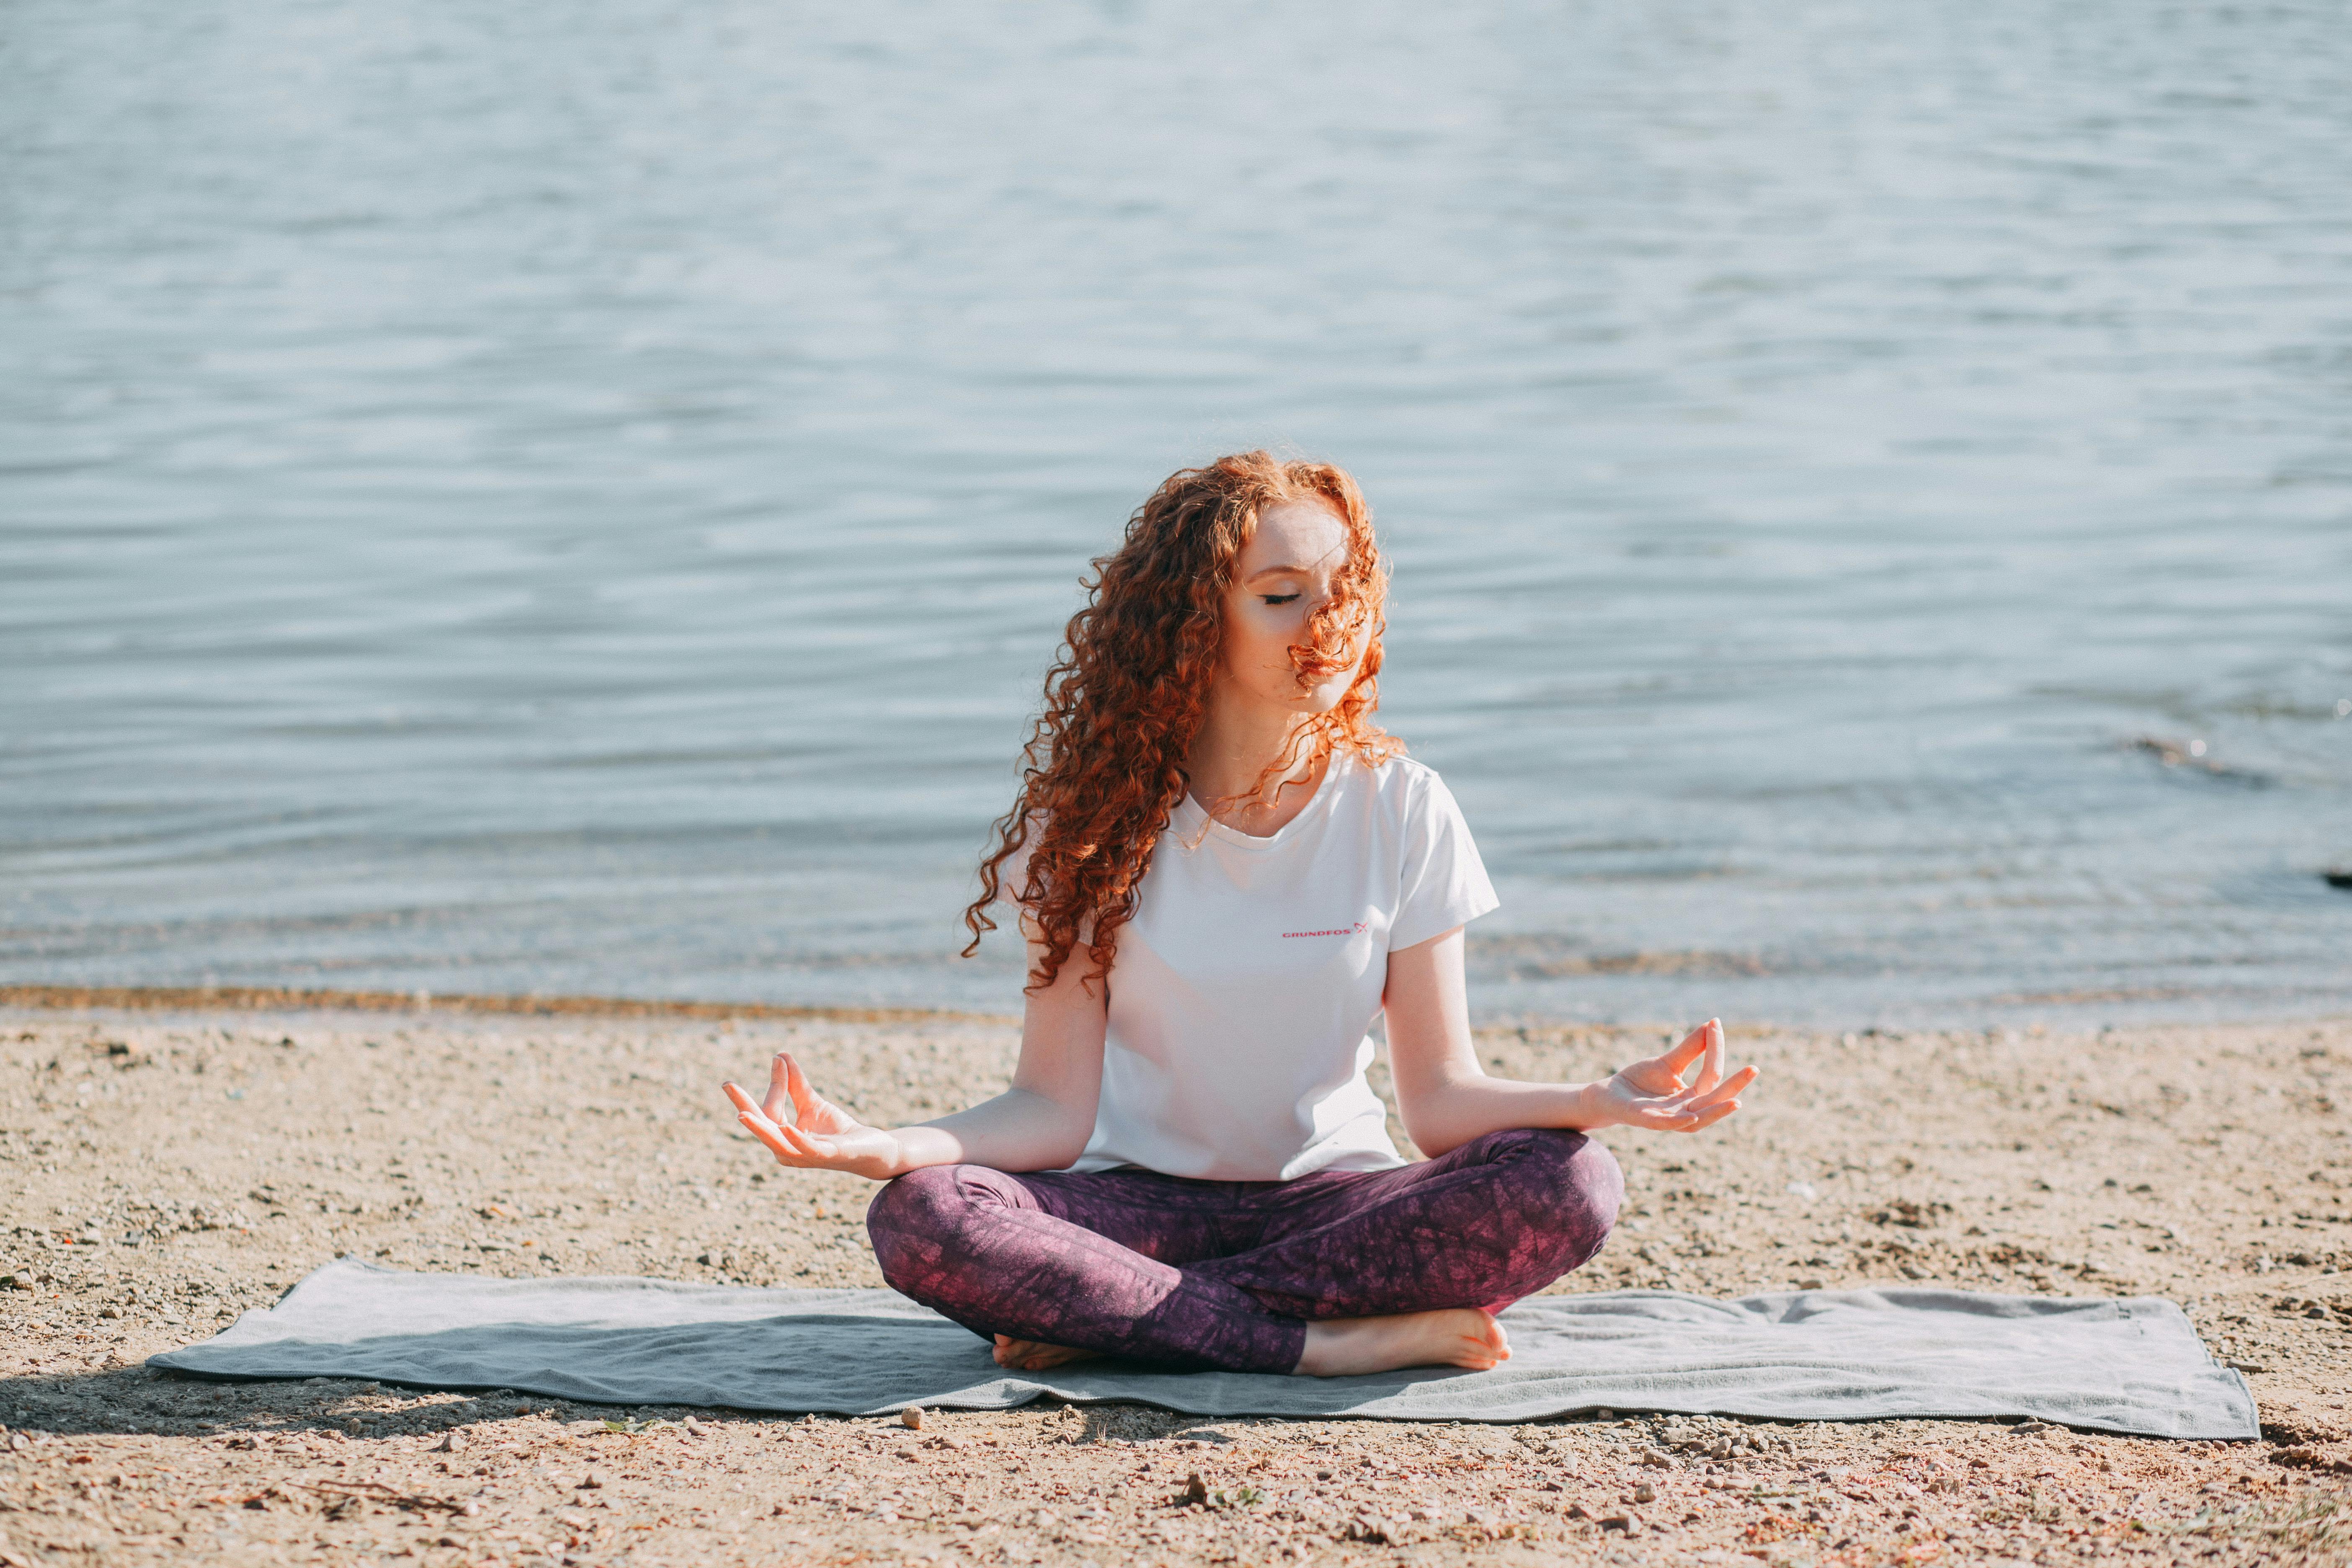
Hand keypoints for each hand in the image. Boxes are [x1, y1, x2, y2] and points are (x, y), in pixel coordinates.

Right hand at [722, 1053, 906, 1180]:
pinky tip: (788, 1128)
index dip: (773, 1084)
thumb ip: (796, 1084)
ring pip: (778, 1142)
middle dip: (744, 1105)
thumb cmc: (837, 1130)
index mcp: (782, 1138)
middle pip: (763, 1126)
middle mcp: (787, 1151)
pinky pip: (807, 1149)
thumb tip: (780, 1054)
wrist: (870, 1149)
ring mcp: (805, 1156)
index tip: (778, 1058)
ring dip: (760, 1128)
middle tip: (727, 1084)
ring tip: (742, 1114)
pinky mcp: (826, 1156)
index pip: (768, 1110)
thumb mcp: (813, 1103)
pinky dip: (796, 1139)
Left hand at [1587, 1018, 1755, 1132]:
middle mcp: (1684, 1111)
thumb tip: (1713, 1023)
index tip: (1715, 1024)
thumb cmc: (1640, 1080)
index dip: (1715, 1050)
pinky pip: (1664, 1125)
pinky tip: (1690, 1117)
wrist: (1608, 1094)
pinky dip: (1678, 1123)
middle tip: (1754, 1068)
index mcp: (1692, 1097)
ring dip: (1716, 1111)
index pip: (1711, 1075)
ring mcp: (1666, 1119)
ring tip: (1736, 1101)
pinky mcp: (1645, 1121)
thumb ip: (1691, 1049)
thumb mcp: (1668, 1062)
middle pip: (1714, 1100)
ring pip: (1697, 1119)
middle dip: (1735, 1086)